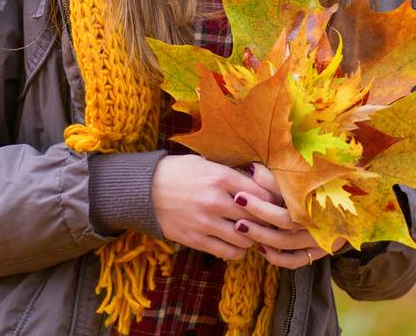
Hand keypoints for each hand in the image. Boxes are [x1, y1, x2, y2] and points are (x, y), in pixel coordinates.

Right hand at [150, 154, 281, 260]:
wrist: (143, 189)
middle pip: (258, 218)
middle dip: (266, 222)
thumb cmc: (176, 172)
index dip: (272, 201)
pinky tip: (235, 244)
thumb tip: (259, 184)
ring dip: (253, 238)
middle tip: (268, 222)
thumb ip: (231, 173)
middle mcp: (215, 201)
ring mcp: (205, 223)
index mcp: (219, 177)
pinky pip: (229, 253)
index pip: (262, 194)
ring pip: (246, 239)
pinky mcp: (196, 240)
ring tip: (250, 233)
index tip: (272, 203)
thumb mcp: (204, 163)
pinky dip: (238, 251)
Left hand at [232, 164, 348, 268]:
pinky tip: (261, 249)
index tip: (241, 192)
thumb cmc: (328, 184)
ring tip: (240, 227)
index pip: (287, 198)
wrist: (361, 205)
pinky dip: (278, 258)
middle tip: (237, 204)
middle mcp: (322, 219)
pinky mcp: (321, 251)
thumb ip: (279, 176)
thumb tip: (252, 168)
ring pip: (287, 242)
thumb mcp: (307, 176)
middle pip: (285, 221)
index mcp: (319, 197)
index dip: (263, 197)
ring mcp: (322, 238)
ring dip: (262, 236)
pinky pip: (297, 260)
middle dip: (258, 214)